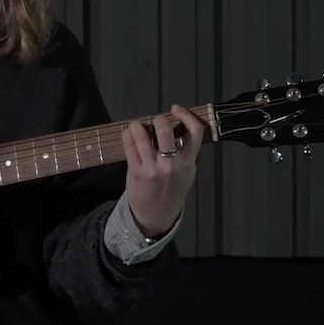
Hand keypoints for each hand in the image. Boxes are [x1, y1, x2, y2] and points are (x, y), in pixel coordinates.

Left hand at [121, 104, 205, 237]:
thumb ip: (186, 152)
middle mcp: (172, 163)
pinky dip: (128, 134)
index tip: (175, 109)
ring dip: (138, 125)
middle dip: (158, 119)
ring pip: (142, 133)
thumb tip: (177, 127)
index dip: (186, 114)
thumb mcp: (188, 172)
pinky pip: (129, 144)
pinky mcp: (136, 171)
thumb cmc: (172, 190)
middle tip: (154, 122)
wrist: (156, 215)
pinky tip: (129, 134)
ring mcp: (153, 167)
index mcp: (189, 162)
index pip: (195, 131)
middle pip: (165, 128)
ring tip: (137, 127)